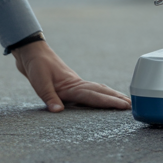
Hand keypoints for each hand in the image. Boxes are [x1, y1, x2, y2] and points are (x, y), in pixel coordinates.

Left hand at [11, 41, 130, 112]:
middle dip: (116, 99)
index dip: (110, 102)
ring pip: (97, 90)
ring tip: (123, 101)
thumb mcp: (39, 83)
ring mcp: (74, 83)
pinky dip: (99, 94)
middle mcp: (77, 84)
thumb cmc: (36, 66)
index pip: (94, 96)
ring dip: (110, 95)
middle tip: (131, 106)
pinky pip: (89, 91)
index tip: (124, 106)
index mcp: (72, 85)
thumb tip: (58, 111)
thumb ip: (50, 97)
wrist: (31, 51)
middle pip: (101, 92)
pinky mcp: (69, 83)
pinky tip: (100, 97)